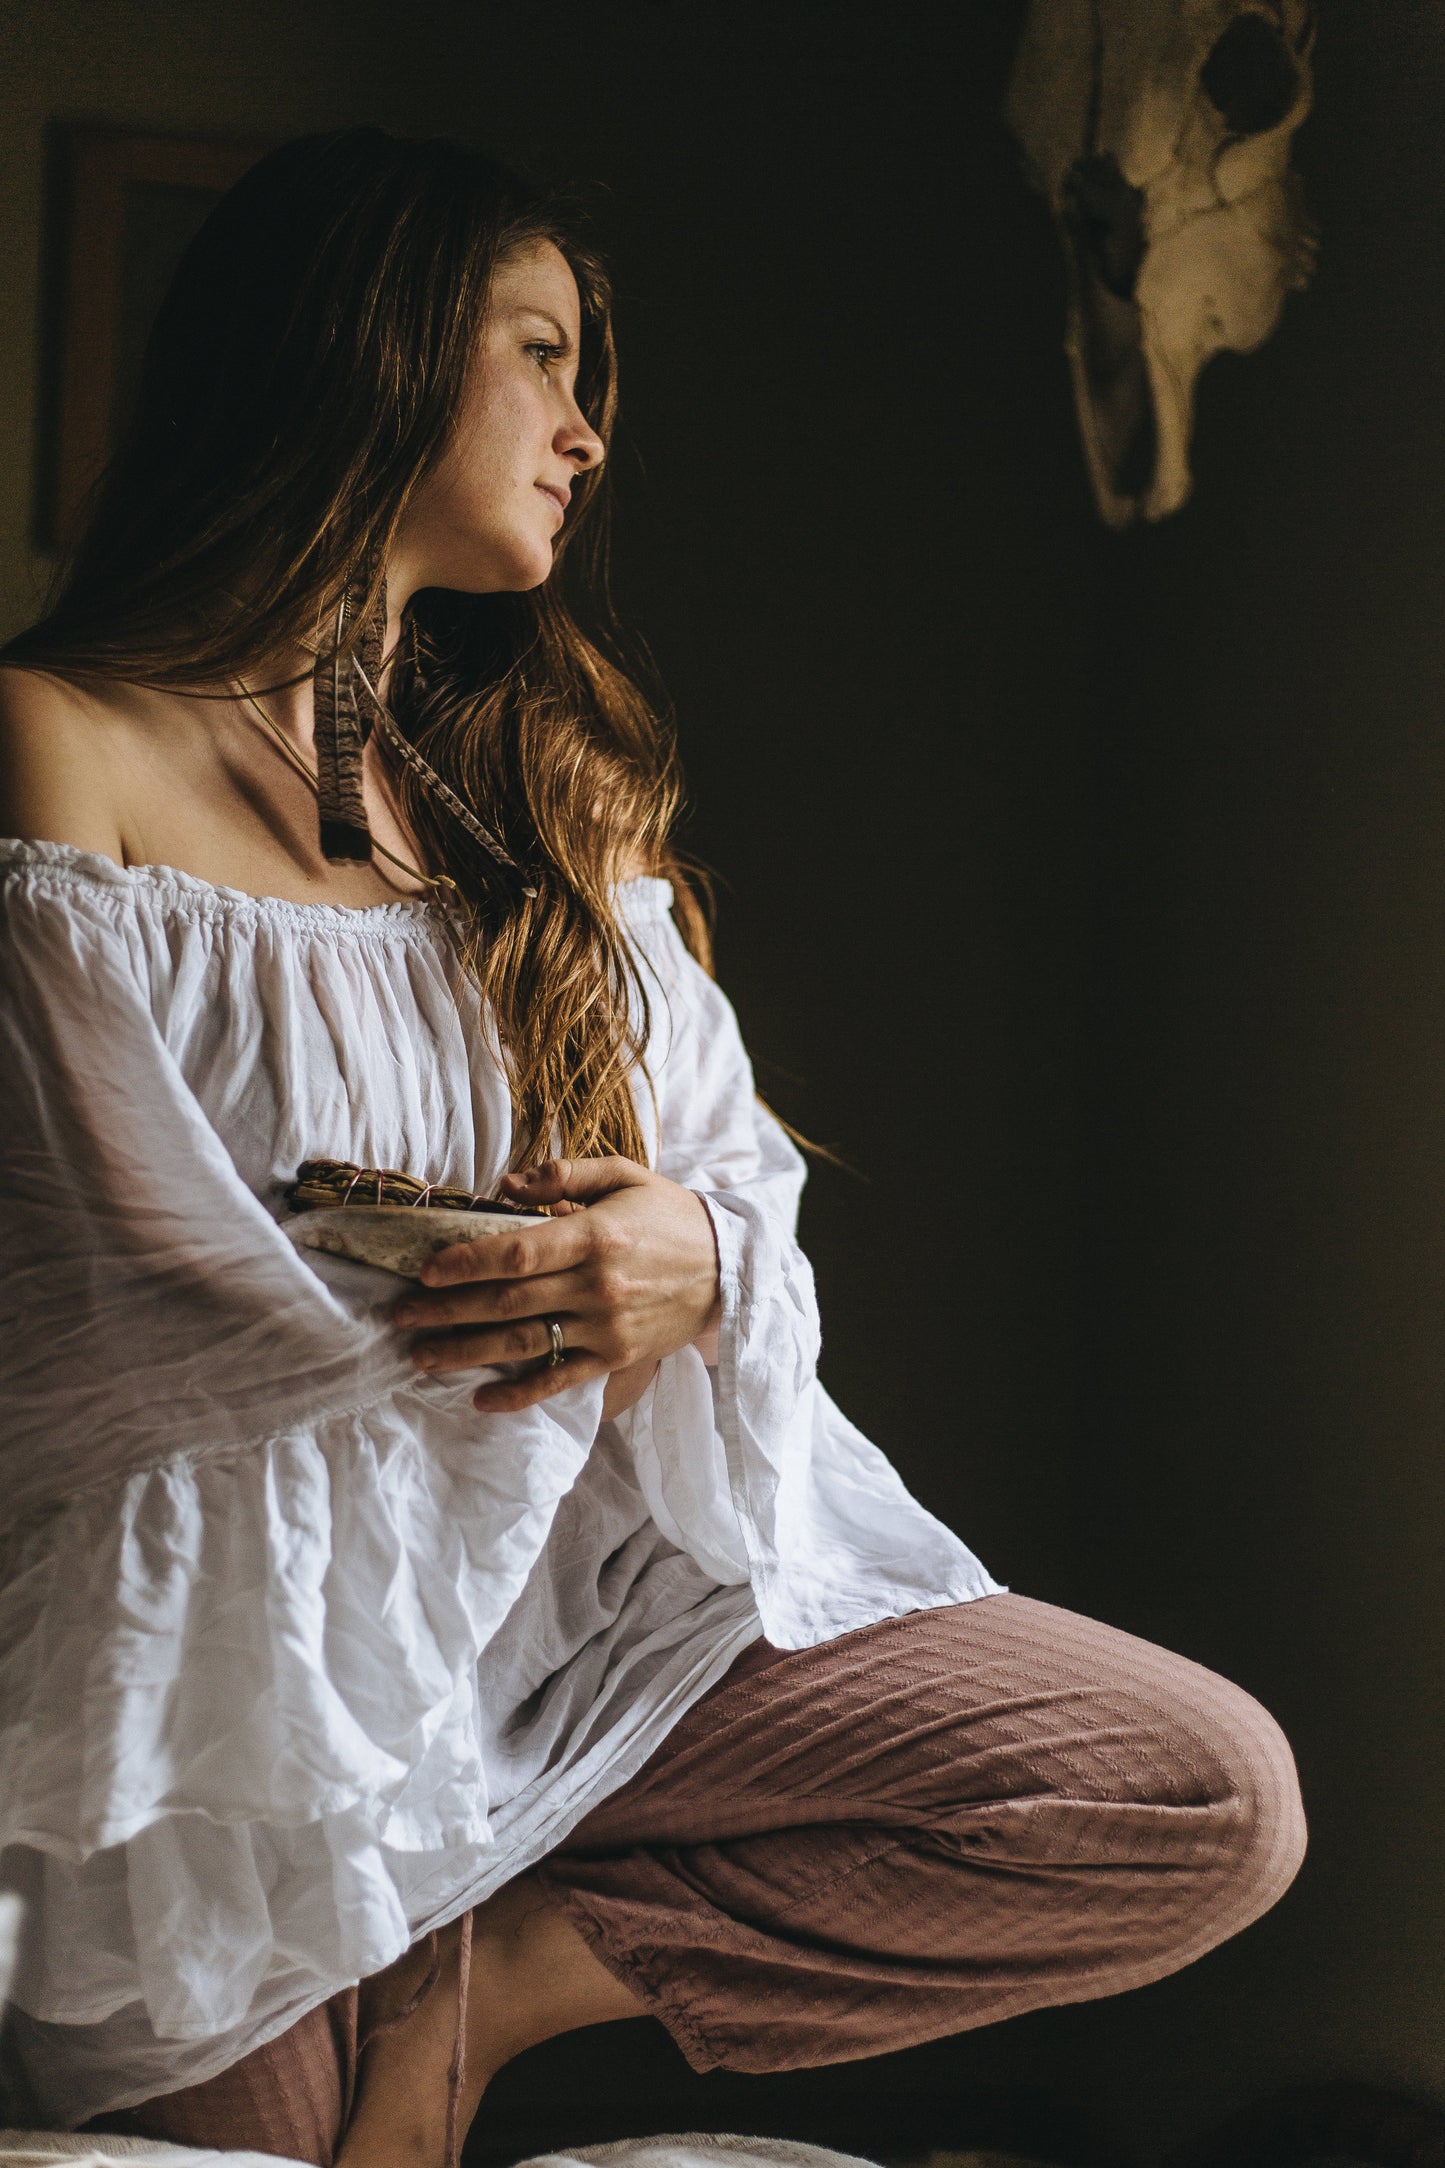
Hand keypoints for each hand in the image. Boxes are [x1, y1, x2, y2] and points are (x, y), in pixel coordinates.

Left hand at [392, 1157, 721, 1413]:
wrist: (731, 1269)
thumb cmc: (670, 1215)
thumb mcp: (624, 1175)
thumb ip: (564, 1176)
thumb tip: (505, 1185)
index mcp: (596, 1236)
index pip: (518, 1252)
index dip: (467, 1262)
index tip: (425, 1269)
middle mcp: (598, 1286)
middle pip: (509, 1302)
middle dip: (447, 1310)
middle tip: (400, 1316)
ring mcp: (606, 1328)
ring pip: (524, 1343)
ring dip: (467, 1352)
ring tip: (422, 1356)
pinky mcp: (615, 1358)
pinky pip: (559, 1380)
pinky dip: (519, 1394)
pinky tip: (481, 1399)